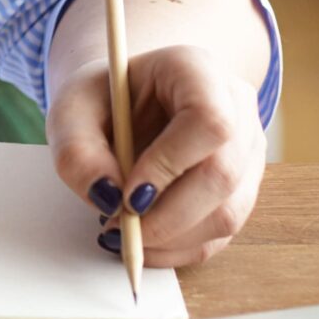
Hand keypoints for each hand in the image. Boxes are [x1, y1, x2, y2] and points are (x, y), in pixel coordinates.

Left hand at [44, 42, 266, 268]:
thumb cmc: (103, 100)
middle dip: (167, 216)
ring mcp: (247, 150)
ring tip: (124, 231)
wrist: (130, 103)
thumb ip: (76, 150)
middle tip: (117, 226)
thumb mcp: (71, 110)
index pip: (208, 120)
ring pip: (228, 212)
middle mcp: (236, 107)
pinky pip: (222, 233)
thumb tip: (107, 197)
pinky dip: (179, 248)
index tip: (128, 193)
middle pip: (223, 174)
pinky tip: (145, 240)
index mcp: (196, 70)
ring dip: (171, 237)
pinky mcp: (244, 188)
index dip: (170, 164)